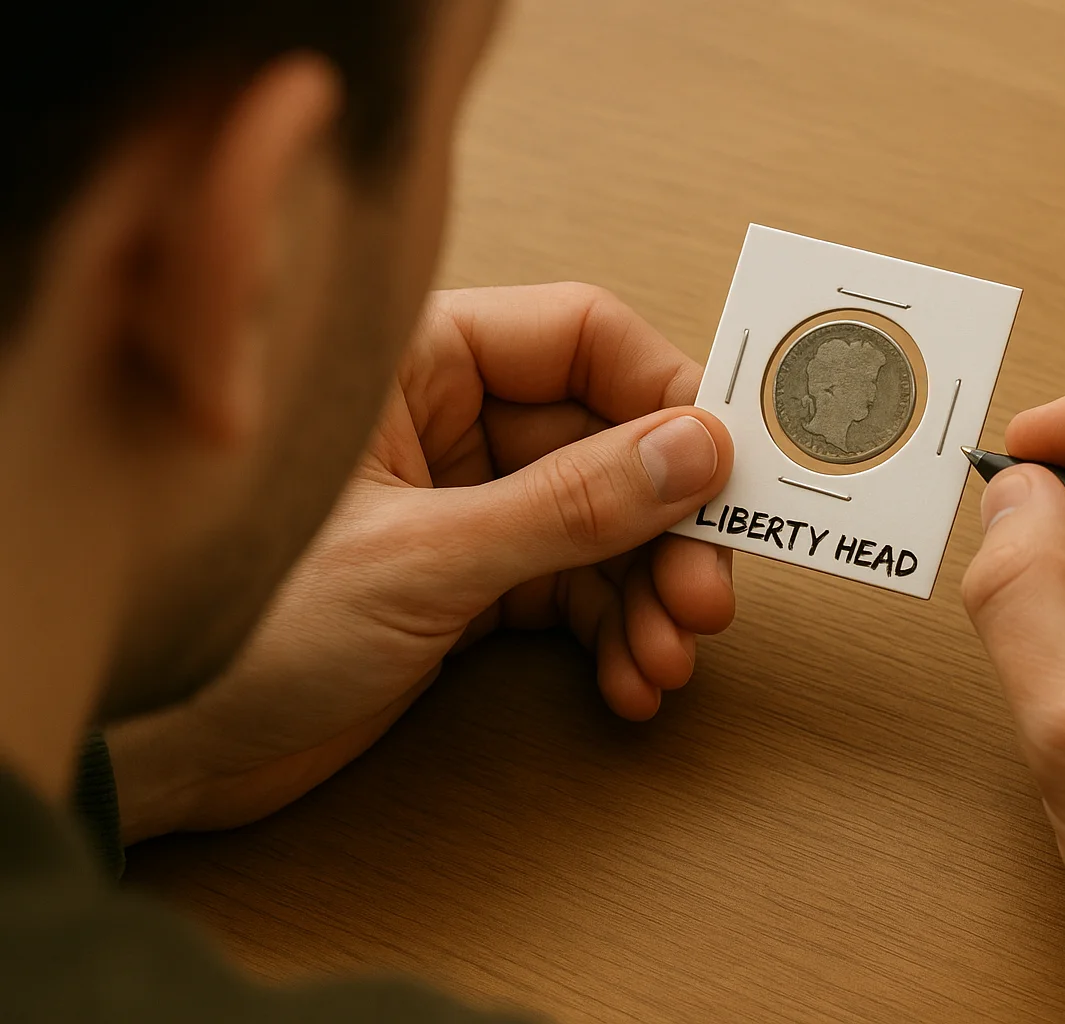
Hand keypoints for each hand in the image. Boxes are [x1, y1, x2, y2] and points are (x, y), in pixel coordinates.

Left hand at [108, 284, 734, 841]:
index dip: (666, 400)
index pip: (583, 339)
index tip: (726, 470)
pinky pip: (575, 591)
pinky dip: (613, 635)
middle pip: (611, 443)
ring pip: (604, 527)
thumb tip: (697, 449)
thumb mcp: (427, 559)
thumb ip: (571, 504)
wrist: (169, 751)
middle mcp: (450, 422)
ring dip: (649, 595)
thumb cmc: (249, 620)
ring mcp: (468, 506)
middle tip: (707, 594)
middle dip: (667, 527)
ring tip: (668, 658)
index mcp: (419, 363)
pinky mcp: (473, 585)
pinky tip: (631, 682)